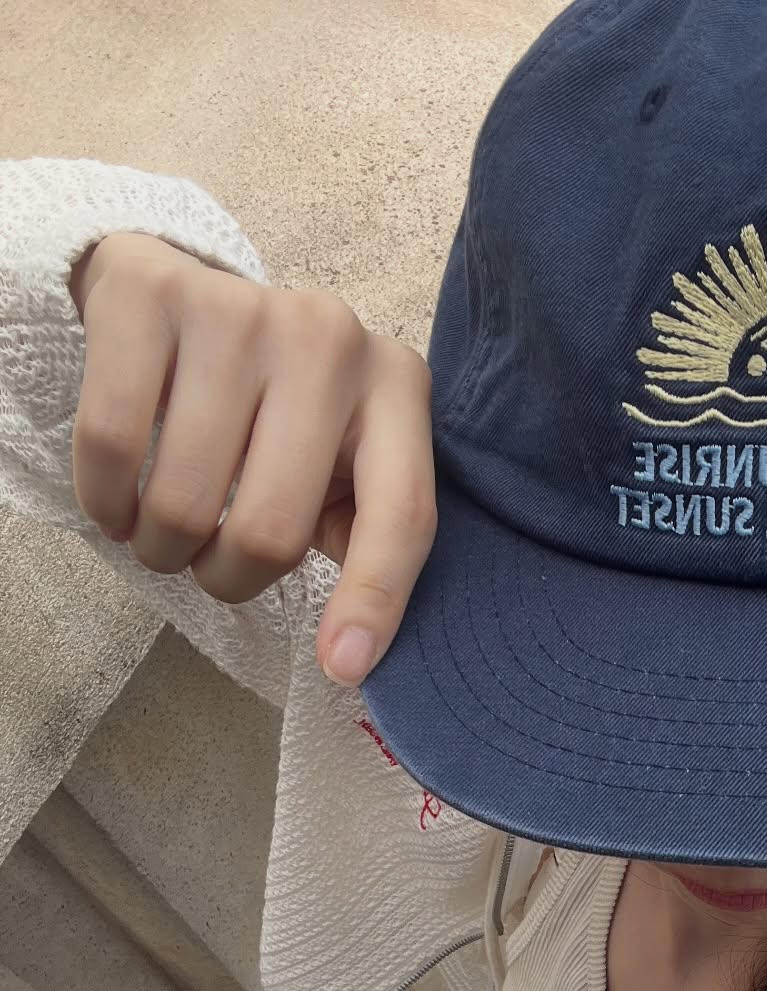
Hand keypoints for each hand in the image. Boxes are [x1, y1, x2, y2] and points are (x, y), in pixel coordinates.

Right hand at [70, 233, 436, 684]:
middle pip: (272, 529)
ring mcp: (241, 310)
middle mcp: (330, 339)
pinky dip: (105, 502)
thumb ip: (364, 532)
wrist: (189, 287)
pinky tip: (116, 505)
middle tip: (211, 566)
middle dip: (228, 578)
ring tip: (165, 531)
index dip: (372, 602)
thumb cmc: (281, 404)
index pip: (401, 515)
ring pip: (185, 500)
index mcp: (397, 388)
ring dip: (162, 548)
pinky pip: (113, 444)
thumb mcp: (346, 457)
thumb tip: (352, 649)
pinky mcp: (151, 296)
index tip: (341, 667)